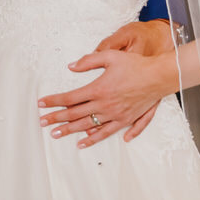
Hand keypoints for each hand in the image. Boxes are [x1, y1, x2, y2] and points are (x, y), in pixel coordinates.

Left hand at [38, 20, 179, 147]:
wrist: (158, 77)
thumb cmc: (135, 65)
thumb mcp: (110, 56)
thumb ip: (89, 61)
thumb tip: (71, 66)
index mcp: (98, 89)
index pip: (70, 98)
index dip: (54, 101)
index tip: (41, 104)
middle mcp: (105, 105)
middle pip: (75, 115)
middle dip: (57, 118)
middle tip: (43, 123)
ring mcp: (115, 115)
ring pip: (88, 127)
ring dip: (70, 131)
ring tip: (56, 134)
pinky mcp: (125, 120)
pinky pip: (106, 133)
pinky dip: (94, 139)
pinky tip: (84, 143)